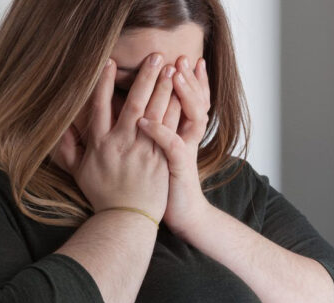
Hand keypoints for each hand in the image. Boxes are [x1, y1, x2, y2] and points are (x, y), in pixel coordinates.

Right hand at [51, 53, 173, 223]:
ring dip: (165, 89)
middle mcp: (121, 143)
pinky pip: (170, 130)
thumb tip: (59, 128)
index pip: (100, 106)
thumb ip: (68, 149)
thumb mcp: (78, 172)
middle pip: (134, 103)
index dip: (103, 82)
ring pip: (155, 113)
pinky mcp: (161, 159)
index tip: (109, 62)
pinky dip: (176, 112)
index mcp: (100, 143)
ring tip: (172, 68)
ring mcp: (143, 150)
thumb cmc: (103, 197)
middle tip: (155, 56)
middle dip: (145, 77)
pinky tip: (183, 97)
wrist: (125, 220)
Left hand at [136, 55, 211, 238]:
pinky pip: (171, 146)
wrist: (182, 214)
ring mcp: (184, 151)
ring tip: (172, 74)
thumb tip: (138, 115)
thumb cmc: (165, 185)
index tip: (182, 59)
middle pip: (194, 101)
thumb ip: (155, 132)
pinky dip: (158, 132)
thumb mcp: (162, 155)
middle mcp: (187, 138)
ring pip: (190, 116)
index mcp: (182, 132)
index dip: (189, 80)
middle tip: (182, 58)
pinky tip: (144, 121)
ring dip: (180, 94)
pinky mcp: (178, 167)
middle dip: (189, 79)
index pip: (190, 99)